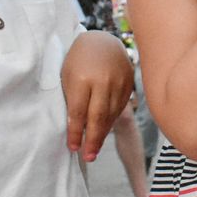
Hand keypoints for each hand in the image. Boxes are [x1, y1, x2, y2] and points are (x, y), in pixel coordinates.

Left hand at [61, 32, 134, 160]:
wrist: (102, 39)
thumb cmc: (77, 59)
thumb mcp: (67, 75)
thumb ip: (71, 99)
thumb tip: (75, 127)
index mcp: (82, 78)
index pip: (78, 112)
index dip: (75, 132)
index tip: (72, 148)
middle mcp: (103, 81)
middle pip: (98, 117)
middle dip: (92, 139)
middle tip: (88, 157)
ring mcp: (119, 82)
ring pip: (111, 114)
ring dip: (103, 134)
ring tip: (95, 149)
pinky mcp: (129, 83)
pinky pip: (120, 107)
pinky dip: (112, 121)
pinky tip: (104, 131)